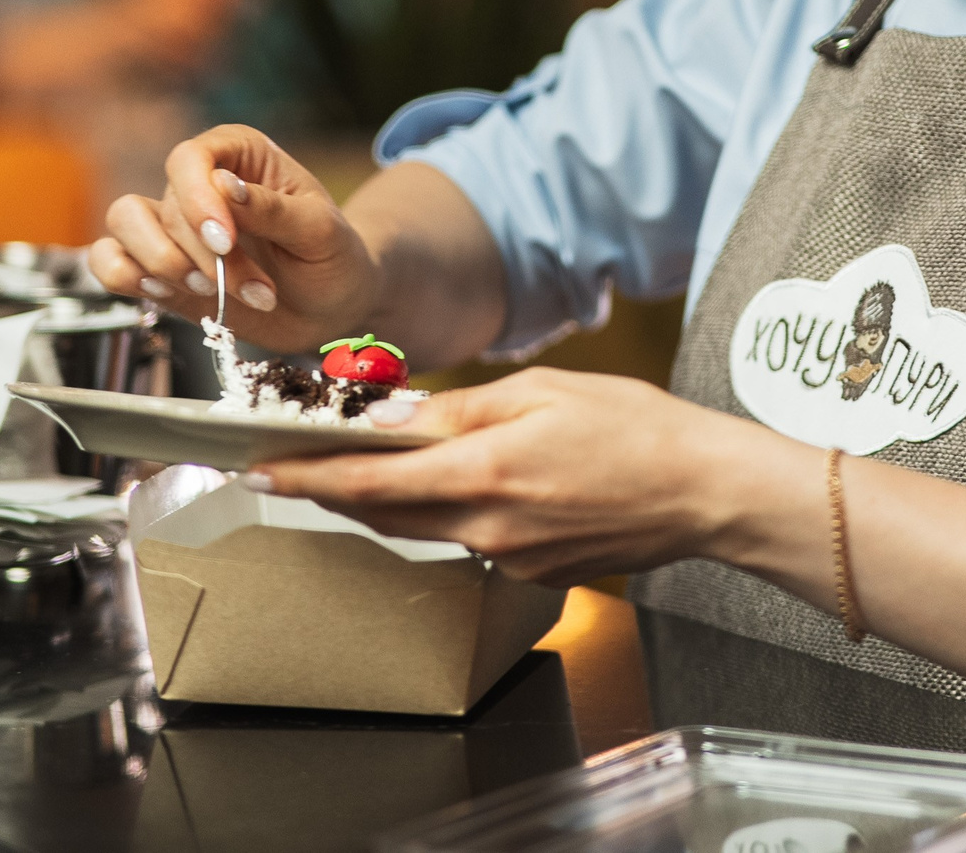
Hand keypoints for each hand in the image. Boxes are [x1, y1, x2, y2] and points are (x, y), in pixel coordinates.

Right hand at [87, 125, 381, 351]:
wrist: (331, 305)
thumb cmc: (332, 256)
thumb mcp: (319, 231)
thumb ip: (271, 209)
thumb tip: (224, 186)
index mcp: (238, 154)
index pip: (191, 158)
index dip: (198, 200)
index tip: (226, 242)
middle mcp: (198, 183)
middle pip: (167, 205)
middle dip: (204, 256)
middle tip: (252, 289)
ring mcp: (174, 227)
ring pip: (124, 222)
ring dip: (162, 264)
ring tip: (210, 293)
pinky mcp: (159, 268)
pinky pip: (110, 260)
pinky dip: (123, 277)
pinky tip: (163, 294)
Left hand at [250, 368, 816, 584]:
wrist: (705, 492)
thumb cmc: (638, 428)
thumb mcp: (544, 390)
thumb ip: (460, 408)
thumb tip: (393, 419)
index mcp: (486, 472)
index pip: (370, 482)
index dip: (307, 479)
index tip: (261, 470)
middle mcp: (489, 528)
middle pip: (386, 513)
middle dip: (336, 490)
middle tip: (296, 464)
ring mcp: (509, 559)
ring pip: (427, 528)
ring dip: (394, 500)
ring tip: (373, 466)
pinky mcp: (531, 574)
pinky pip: (472, 541)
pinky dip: (455, 511)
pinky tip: (475, 482)